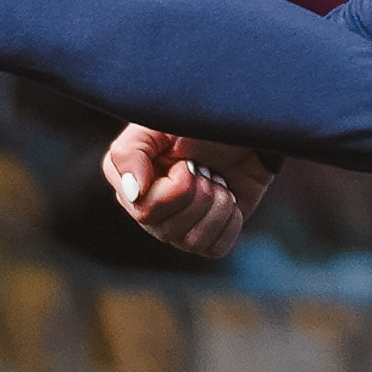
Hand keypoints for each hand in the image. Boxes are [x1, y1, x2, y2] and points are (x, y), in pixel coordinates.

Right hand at [104, 123, 267, 261]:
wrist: (242, 128)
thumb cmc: (197, 122)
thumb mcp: (156, 125)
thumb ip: (129, 154)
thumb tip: (133, 193)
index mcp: (129, 185)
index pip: (147, 211)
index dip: (177, 187)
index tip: (185, 160)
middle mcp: (147, 212)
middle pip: (170, 229)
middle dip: (200, 192)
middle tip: (203, 168)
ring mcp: (178, 229)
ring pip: (193, 241)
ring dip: (217, 205)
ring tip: (217, 180)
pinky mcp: (208, 237)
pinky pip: (215, 249)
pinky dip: (229, 221)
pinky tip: (228, 198)